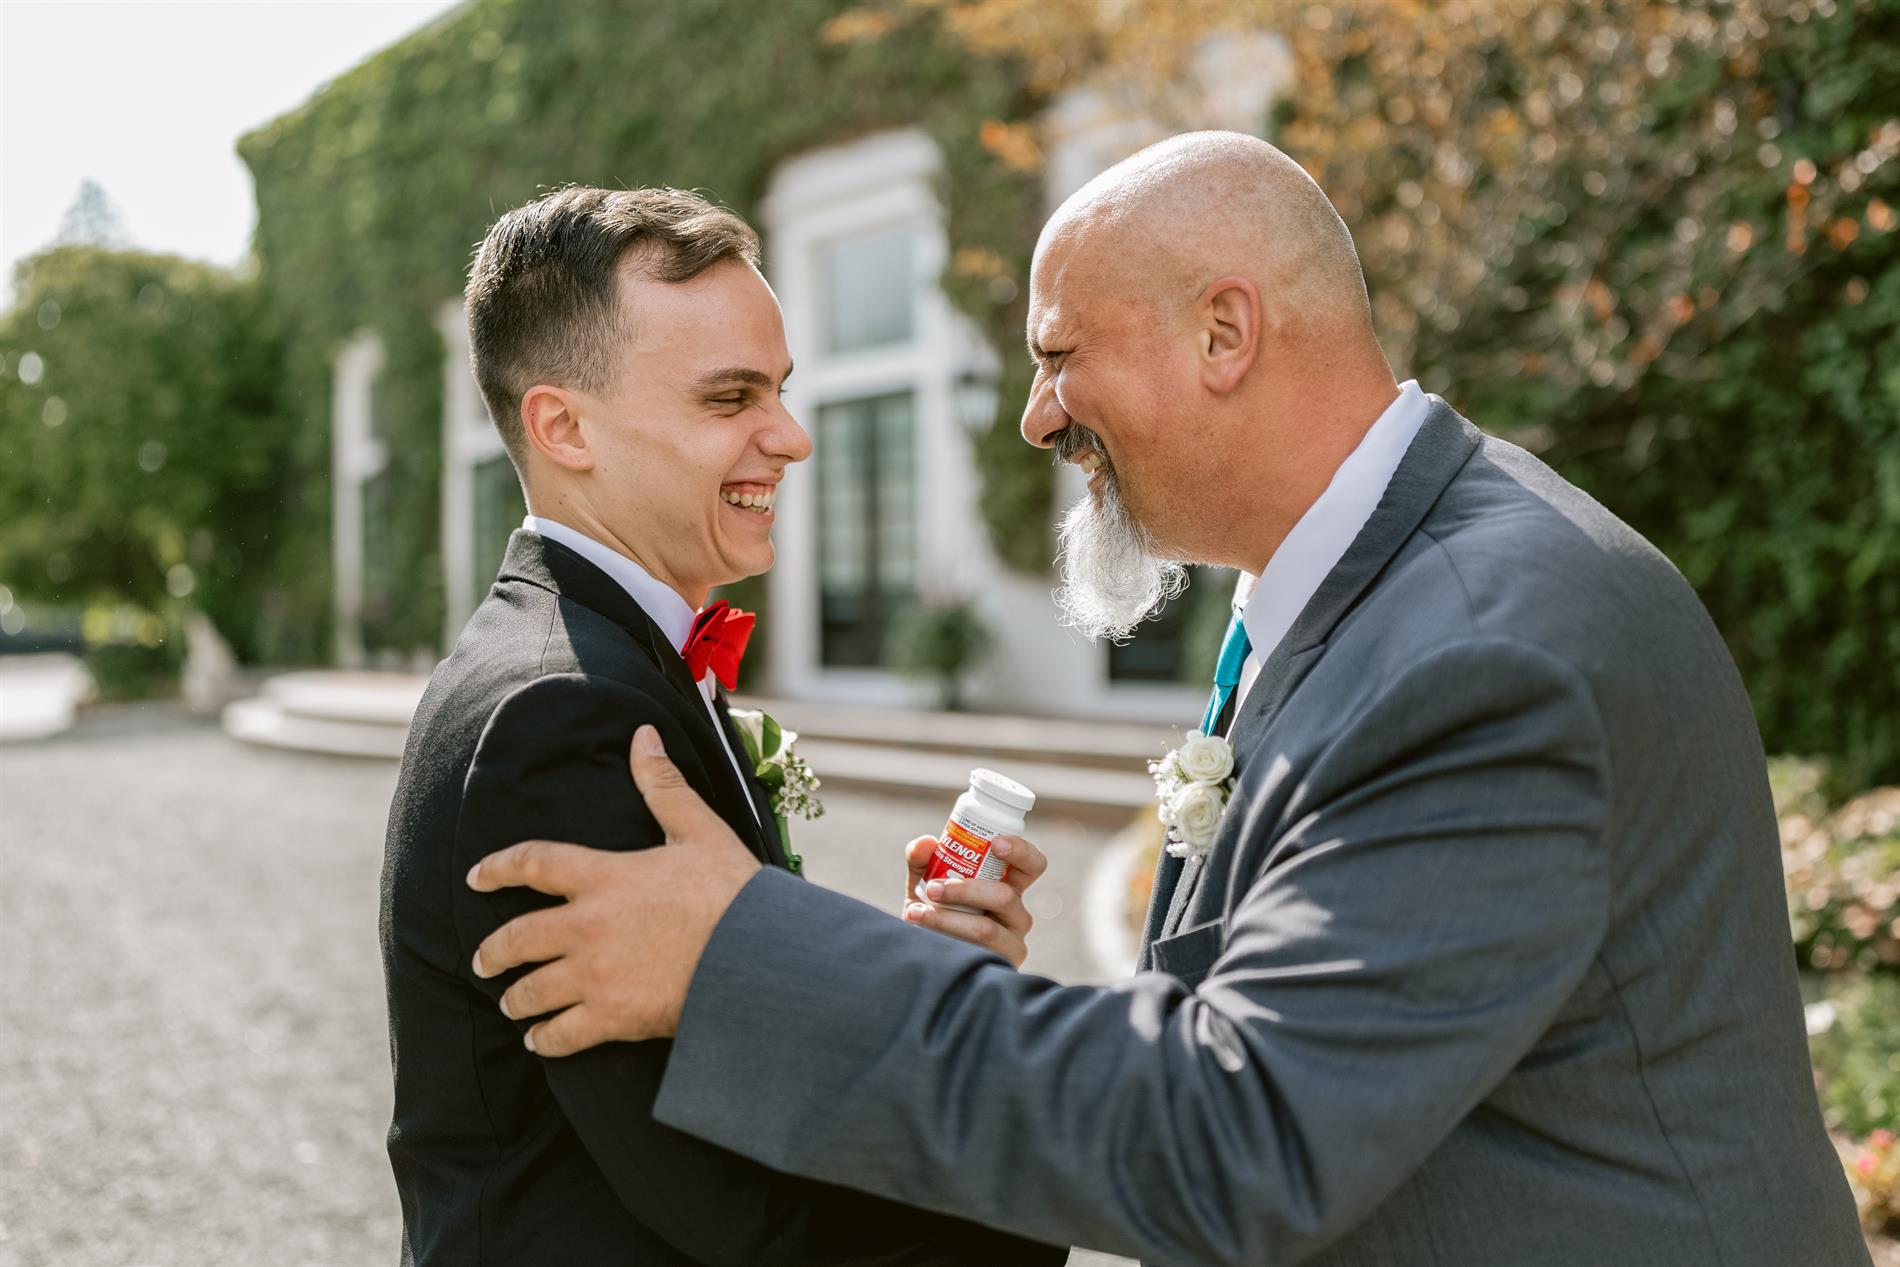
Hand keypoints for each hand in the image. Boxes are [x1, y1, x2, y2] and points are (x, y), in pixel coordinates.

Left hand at [466, 724, 761, 1054]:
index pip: (534, 863)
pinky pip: (560, 1035)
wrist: (757, 958)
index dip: (498, 868)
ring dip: (515, 999)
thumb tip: (643, 736)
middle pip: (517, 938)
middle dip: (493, 952)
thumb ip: (663, 785)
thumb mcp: (700, 830)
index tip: (476, 878)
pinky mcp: (611, 1018)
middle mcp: (588, 926)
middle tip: (482, 960)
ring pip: (531, 991)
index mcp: (604, 877)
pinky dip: (544, 1039)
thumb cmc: (733, 892)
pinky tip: (539, 1040)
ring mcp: (595, 976)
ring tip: (510, 1004)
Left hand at [901, 833, 1047, 967]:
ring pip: (986, 929)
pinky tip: (924, 935)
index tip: (995, 843)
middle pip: (1006, 896)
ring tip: (917, 913)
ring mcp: (1011, 943)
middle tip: (933, 888)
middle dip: (966, 889)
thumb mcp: (925, 882)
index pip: (1032, 864)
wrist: (923, 955)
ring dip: (947, 919)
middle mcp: (1016, 913)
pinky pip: (975, 952)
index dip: (1021, 851)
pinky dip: (945, 939)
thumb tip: (925, 844)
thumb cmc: (933, 911)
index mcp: (1009, 885)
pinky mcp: (999, 966)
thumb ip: (921, 859)